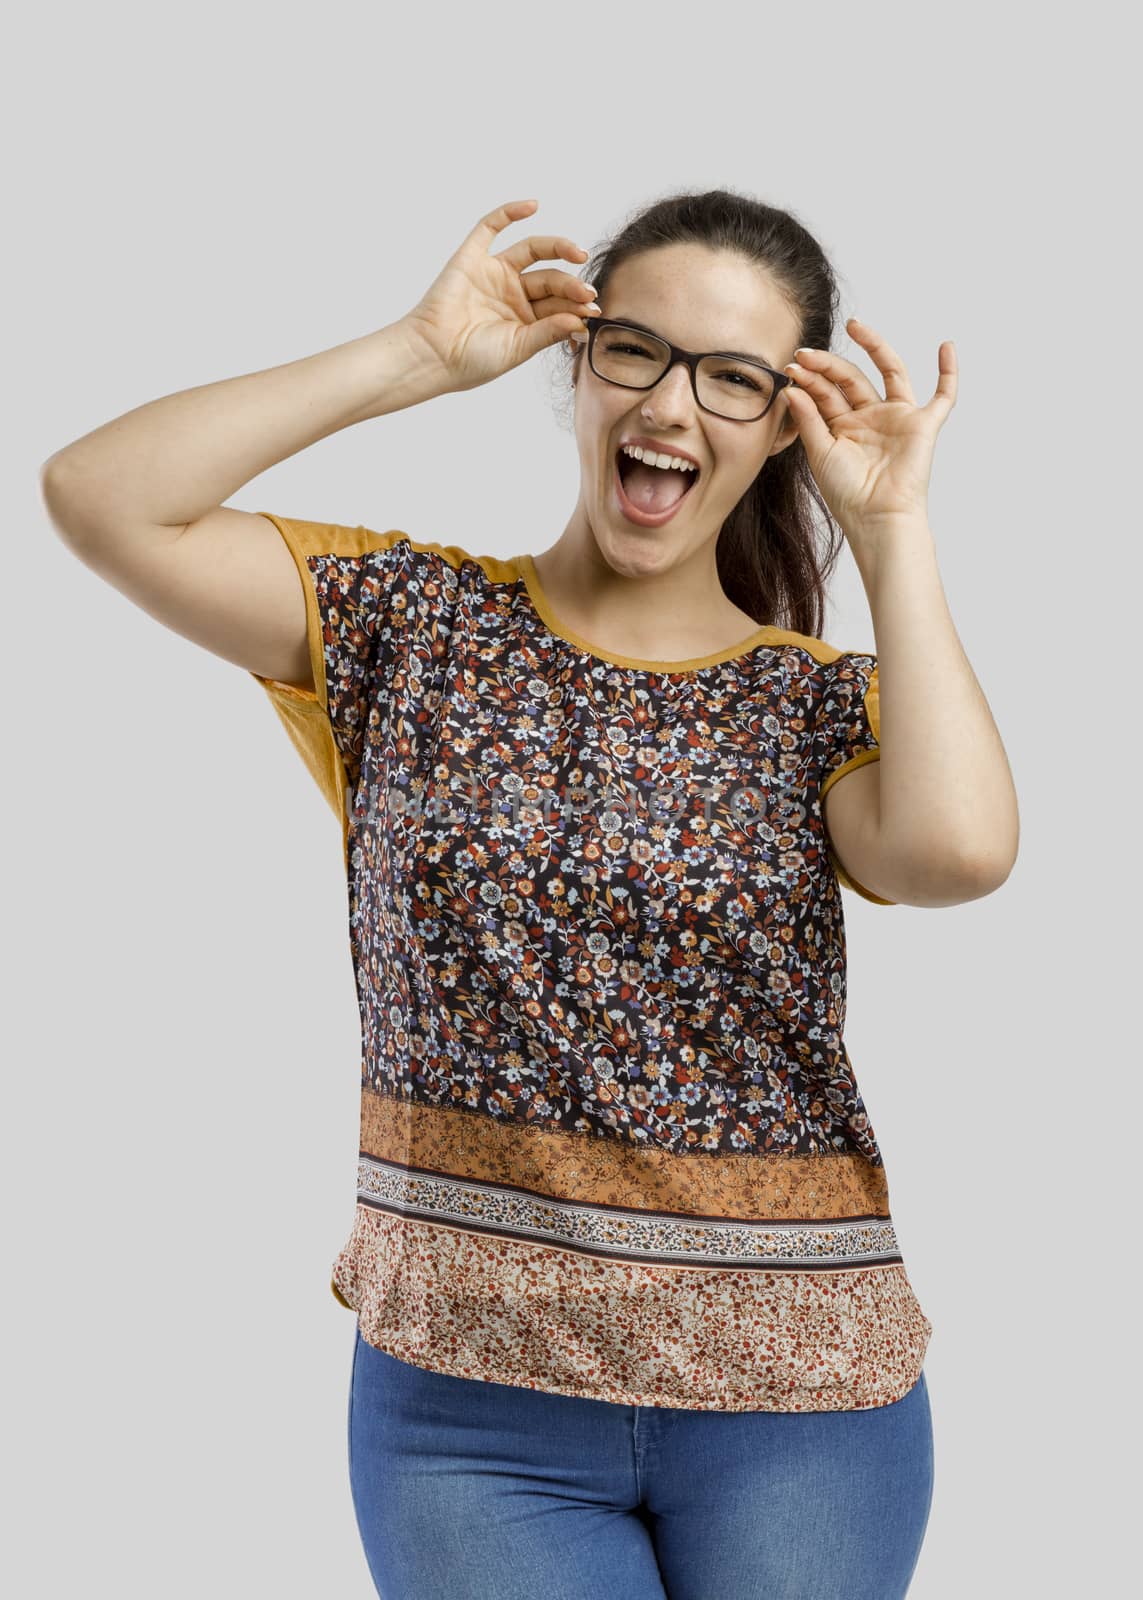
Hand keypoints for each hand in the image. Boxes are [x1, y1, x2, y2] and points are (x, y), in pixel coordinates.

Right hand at [399, 198, 602, 393]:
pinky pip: (491, 227)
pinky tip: (533, 205)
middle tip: (587, 293)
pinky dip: (510, 213)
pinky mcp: (472, 257)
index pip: (559, 304)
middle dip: (571, 285)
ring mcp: (494, 273)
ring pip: (532, 251)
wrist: (433, 355)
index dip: (577, 305)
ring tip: (577, 253)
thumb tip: (580, 319)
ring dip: (558, 247)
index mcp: (526, 319)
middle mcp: (513, 294)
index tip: (594, 311)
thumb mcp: (518, 348)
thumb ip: (548, 332)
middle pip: (551, 280)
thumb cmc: (472, 361)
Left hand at [782, 317, 956, 535]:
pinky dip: (949, 372)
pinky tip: (946, 347)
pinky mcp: (923, 425)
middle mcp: (870, 417)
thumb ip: (808, 417)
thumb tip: (792, 386)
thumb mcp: (820, 451)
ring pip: (890, 372)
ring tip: (855, 325)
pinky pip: (943, 396)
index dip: (809, 378)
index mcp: (844, 426)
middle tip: (806, 353)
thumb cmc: (847, 493)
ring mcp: (897, 418)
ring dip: (874, 347)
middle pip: (850, 378)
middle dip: (828, 364)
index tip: (791, 367)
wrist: (876, 517)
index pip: (826, 391)